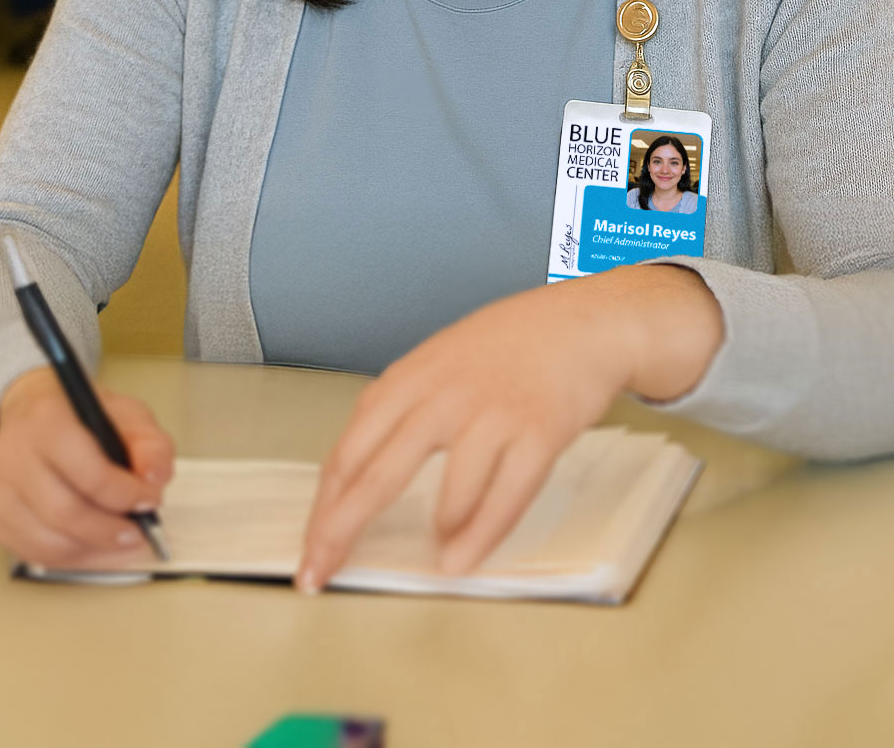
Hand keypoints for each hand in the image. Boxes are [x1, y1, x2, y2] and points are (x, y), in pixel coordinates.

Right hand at [0, 366, 174, 564]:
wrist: (33, 411)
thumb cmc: (82, 415)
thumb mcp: (127, 413)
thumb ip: (150, 444)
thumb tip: (154, 480)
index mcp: (46, 418)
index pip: (87, 470)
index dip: (124, 494)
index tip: (150, 501)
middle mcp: (10, 453)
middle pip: (63, 511)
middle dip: (108, 530)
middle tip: (137, 532)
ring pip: (45, 540)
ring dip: (91, 550)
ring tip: (119, 542)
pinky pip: (31, 552)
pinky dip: (69, 557)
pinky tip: (92, 546)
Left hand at [297, 264, 721, 592]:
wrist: (581, 322)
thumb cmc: (509, 342)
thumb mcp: (439, 358)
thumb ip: (402, 405)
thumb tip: (360, 466)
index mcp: (413, 376)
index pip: (350, 447)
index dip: (324, 503)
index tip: (311, 543)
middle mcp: (445, 395)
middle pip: (379, 473)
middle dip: (343, 530)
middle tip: (322, 571)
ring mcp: (493, 414)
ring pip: (449, 491)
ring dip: (432, 534)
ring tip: (428, 561)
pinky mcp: (540, 432)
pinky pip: (506, 496)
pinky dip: (480, 535)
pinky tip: (461, 559)